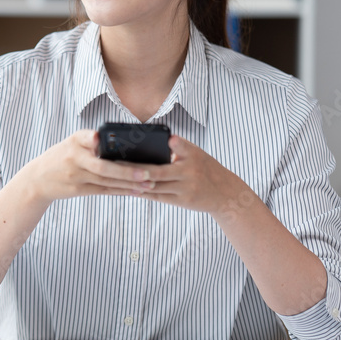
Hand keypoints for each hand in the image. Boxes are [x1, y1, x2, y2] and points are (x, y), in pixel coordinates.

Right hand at [17, 129, 154, 203]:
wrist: (38, 179)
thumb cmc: (61, 157)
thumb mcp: (71, 143)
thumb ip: (90, 141)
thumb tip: (120, 142)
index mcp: (74, 141)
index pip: (85, 138)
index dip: (92, 139)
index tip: (99, 139)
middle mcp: (74, 158)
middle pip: (102, 166)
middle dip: (126, 171)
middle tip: (147, 172)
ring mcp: (75, 176)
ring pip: (106, 181)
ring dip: (129, 183)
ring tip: (149, 183)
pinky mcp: (78, 189)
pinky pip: (103, 190)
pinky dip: (121, 190)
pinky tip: (136, 191)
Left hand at [119, 135, 255, 215]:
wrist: (225, 193)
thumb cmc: (206, 168)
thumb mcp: (196, 153)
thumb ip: (179, 146)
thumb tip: (162, 138)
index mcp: (191, 155)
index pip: (172, 148)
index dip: (160, 141)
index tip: (136, 141)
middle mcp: (189, 172)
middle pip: (156, 170)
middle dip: (134, 167)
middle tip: (115, 162)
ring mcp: (185, 188)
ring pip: (155, 186)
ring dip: (135, 182)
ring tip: (116, 177)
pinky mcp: (182, 201)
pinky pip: (158, 197)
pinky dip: (143, 193)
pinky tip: (128, 189)